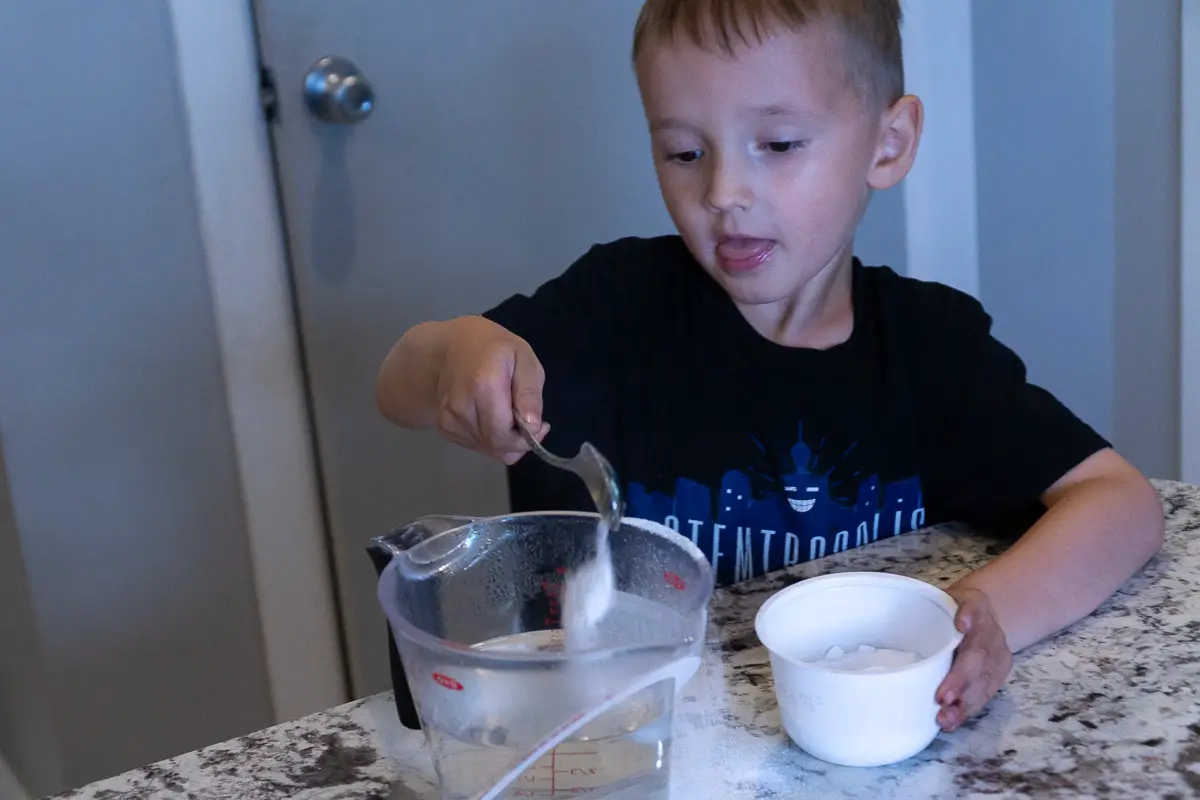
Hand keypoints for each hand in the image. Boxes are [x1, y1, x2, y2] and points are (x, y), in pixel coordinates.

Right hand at [435, 319, 548, 464]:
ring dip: (506, 441)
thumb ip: (529, 392)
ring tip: (509, 414)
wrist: (452, 346)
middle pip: (496, 447)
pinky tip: (493, 418)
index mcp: (484, 386)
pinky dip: (491, 440)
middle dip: (520, 442)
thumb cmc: (495, 348)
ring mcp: (448, 419)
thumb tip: (533, 426)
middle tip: (529, 423)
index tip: (542, 424)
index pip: (506, 435)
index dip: (529, 438)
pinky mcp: (444, 428)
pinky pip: (477, 447)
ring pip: (488, 450)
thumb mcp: (524, 358)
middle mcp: (461, 407)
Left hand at [935, 586, 1011, 730]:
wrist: (983, 612)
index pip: (974, 612)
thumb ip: (928, 606)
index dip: (968, 620)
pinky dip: (969, 709)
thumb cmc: (952, 608)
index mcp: (977, 606)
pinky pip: (987, 693)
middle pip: (980, 656)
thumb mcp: (942, 597)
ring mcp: (998, 653)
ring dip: (966, 703)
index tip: (960, 629)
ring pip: (986, 680)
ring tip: (946, 719)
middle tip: (943, 699)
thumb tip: (903, 621)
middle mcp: (992, 631)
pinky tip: (953, 720)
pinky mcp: (999, 673)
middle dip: (961, 679)